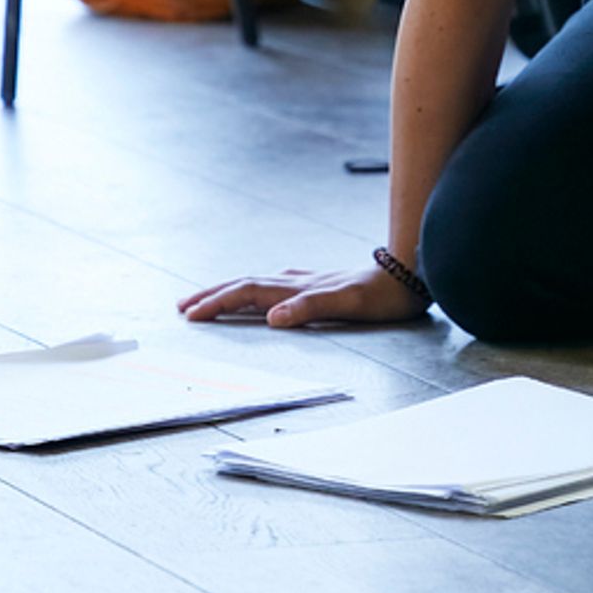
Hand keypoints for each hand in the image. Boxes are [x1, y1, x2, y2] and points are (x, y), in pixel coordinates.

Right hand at [177, 262, 428, 328]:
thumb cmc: (380, 296)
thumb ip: (309, 308)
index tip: (191, 315)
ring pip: (257, 284)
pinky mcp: (319, 284)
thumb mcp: (347, 305)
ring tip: (209, 300)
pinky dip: (255, 292)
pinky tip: (262, 295)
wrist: (409, 273)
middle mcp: (297, 281)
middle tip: (183, 307)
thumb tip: (272, 318)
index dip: (218, 303)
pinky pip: (275, 286)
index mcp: (296, 287)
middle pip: (244, 285)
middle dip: (213, 296)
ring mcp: (306, 280)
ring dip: (230, 292)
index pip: (246, 292)